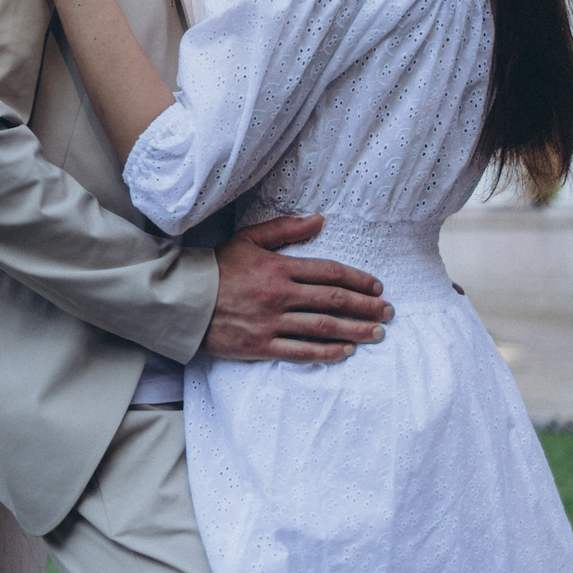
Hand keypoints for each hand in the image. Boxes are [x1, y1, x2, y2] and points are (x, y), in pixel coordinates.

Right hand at [202, 214, 393, 363]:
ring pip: (323, 327)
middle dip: (366, 307)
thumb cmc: (218, 268)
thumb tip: (320, 220)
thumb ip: (285, 229)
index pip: (329, 273)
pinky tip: (346, 351)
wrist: (185, 301)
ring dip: (355, 330)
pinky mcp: (261, 346)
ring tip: (377, 333)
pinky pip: (301, 352)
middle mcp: (279, 296)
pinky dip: (327, 352)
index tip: (376, 286)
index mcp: (278, 268)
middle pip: (334, 301)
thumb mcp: (248, 239)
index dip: (358, 279)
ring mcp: (271, 323)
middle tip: (388, 312)